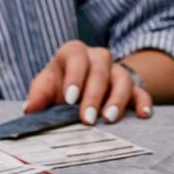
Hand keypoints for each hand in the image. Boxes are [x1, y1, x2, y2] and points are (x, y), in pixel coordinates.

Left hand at [23, 42, 153, 124]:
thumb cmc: (60, 86)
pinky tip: (143, 116)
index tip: (70, 99)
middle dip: (94, 96)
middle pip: (100, 70)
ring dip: (117, 100)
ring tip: (109, 120)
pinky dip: (144, 103)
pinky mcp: (133, 88)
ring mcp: (117, 72)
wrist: (82, 86)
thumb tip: (29, 109)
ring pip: (123, 80)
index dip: (75, 77)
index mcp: (74, 53)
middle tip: (87, 119)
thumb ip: (38, 94)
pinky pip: (142, 92)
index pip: (76, 57)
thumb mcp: (46, 86)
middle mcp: (98, 59)